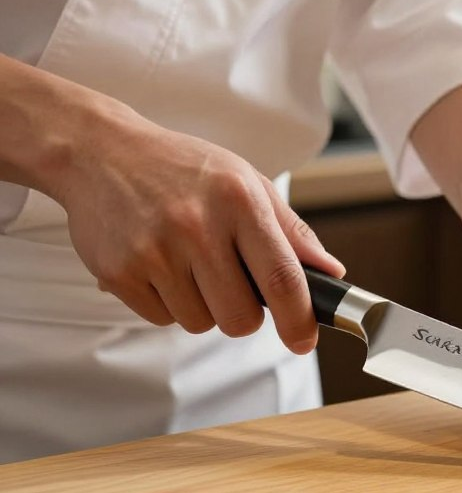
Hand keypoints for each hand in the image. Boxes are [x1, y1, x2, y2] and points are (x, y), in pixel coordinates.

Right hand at [58, 99, 344, 352]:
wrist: (101, 152)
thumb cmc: (184, 168)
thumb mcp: (246, 182)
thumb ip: (291, 231)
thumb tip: (330, 272)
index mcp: (239, 200)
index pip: (281, 278)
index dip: (300, 319)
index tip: (304, 340)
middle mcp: (197, 226)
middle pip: (240, 318)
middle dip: (244, 314)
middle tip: (232, 284)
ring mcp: (155, 251)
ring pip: (200, 323)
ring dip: (203, 305)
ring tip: (189, 263)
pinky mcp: (119, 272)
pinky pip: (162, 319)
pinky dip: (167, 302)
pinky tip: (160, 264)